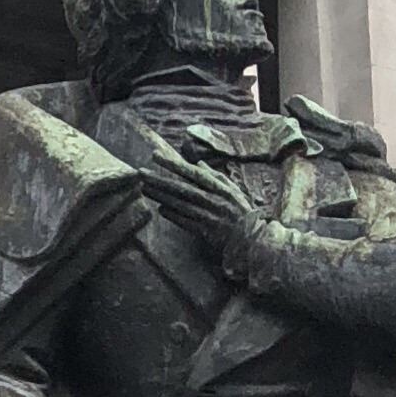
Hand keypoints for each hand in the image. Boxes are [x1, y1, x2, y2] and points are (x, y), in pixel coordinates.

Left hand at [135, 145, 256, 250]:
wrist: (254, 241)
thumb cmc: (243, 213)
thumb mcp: (234, 191)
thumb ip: (216, 176)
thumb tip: (198, 163)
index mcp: (220, 189)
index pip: (192, 173)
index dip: (173, 164)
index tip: (156, 156)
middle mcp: (213, 201)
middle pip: (181, 188)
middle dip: (160, 180)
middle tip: (141, 173)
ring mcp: (208, 217)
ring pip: (180, 204)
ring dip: (161, 196)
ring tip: (144, 188)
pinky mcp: (205, 232)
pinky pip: (185, 222)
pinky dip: (173, 215)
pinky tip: (160, 208)